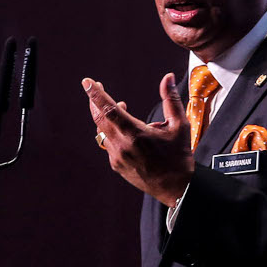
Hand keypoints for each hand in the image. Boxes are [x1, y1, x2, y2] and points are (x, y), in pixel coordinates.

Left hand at [81, 73, 192, 206]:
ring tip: (121, 107)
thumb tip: (167, 77)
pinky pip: (108, 143)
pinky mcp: (117, 165)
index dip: (96, 95)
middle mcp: (122, 146)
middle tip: (93, 86)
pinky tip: (125, 129)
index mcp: (136, 134)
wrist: (176, 188)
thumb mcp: (179, 125)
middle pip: (99, 119)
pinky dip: (113, 131)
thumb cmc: (179, 156)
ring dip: (107, 116)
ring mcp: (117, 157)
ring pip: (103, 131)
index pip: (109, 110)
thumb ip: (171, 99)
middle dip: (94, 101)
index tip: (87, 82)